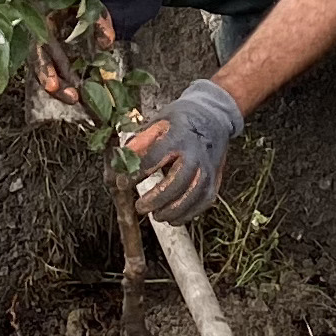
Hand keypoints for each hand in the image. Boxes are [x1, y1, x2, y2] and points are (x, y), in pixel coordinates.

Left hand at [125, 78, 243, 219]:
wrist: (213, 117)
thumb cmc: (180, 122)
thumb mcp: (158, 123)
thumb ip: (139, 143)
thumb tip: (120, 162)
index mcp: (178, 136)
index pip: (155, 157)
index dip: (136, 173)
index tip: (122, 183)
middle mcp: (195, 154)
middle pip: (178, 182)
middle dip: (157, 198)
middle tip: (140, 207)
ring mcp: (208, 168)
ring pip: (192, 196)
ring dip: (172, 211)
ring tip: (156, 215)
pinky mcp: (215, 180)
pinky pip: (203, 203)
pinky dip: (187, 214)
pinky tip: (172, 218)